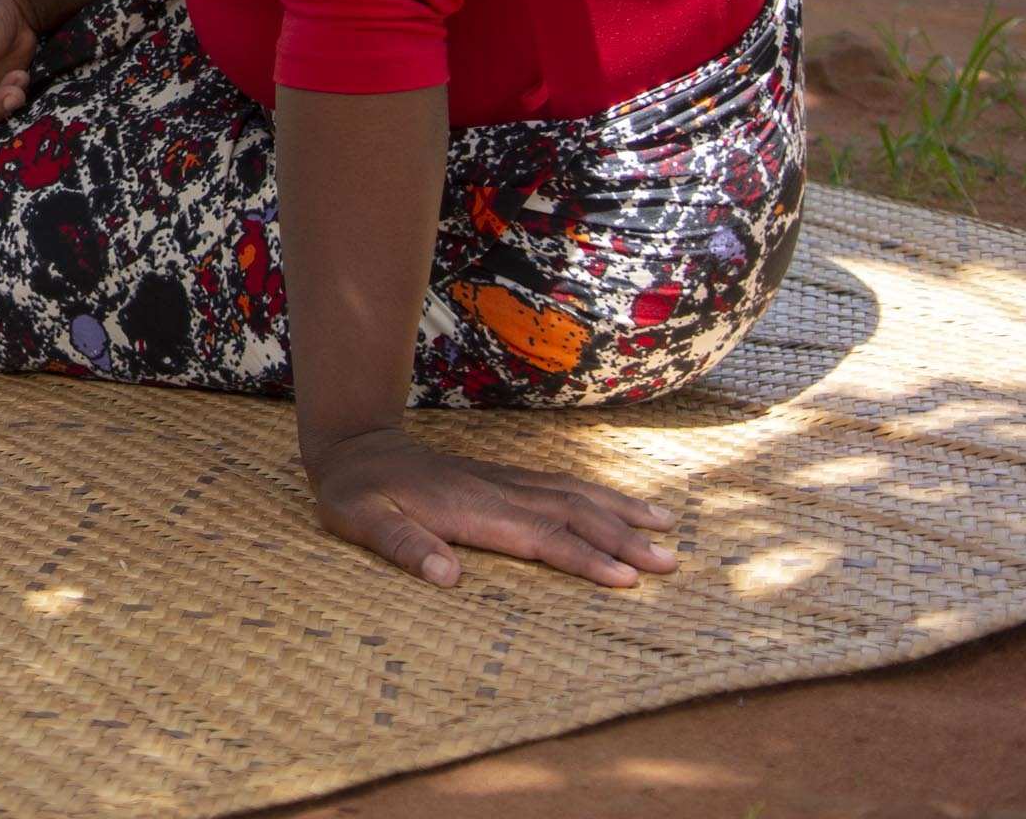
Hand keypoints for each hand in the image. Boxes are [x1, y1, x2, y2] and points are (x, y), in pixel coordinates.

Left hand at [307, 427, 678, 588]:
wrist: (354, 446)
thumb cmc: (356, 492)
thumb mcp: (360, 520)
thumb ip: (402, 545)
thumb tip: (448, 575)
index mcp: (471, 509)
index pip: (539, 536)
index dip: (582, 558)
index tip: (625, 579)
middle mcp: (497, 491)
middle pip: (570, 514)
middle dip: (621, 539)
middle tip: (671, 564)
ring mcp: (503, 480)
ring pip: (572, 493)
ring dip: (619, 511)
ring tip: (668, 528)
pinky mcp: (504, 477)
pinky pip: (560, 483)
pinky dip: (598, 494)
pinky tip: (621, 504)